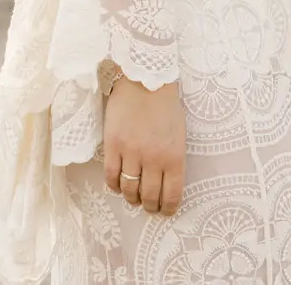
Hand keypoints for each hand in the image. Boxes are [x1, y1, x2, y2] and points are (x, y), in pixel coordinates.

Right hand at [102, 77, 183, 214]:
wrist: (144, 80)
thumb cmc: (165, 106)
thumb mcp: (180, 134)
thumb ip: (174, 159)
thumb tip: (167, 184)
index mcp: (174, 156)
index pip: (172, 195)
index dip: (168, 208)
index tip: (165, 211)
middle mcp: (153, 158)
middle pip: (149, 196)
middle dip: (149, 206)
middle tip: (148, 206)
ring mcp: (131, 152)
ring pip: (128, 189)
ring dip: (131, 198)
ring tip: (132, 196)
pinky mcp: (113, 144)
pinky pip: (111, 176)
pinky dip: (114, 186)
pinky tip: (117, 184)